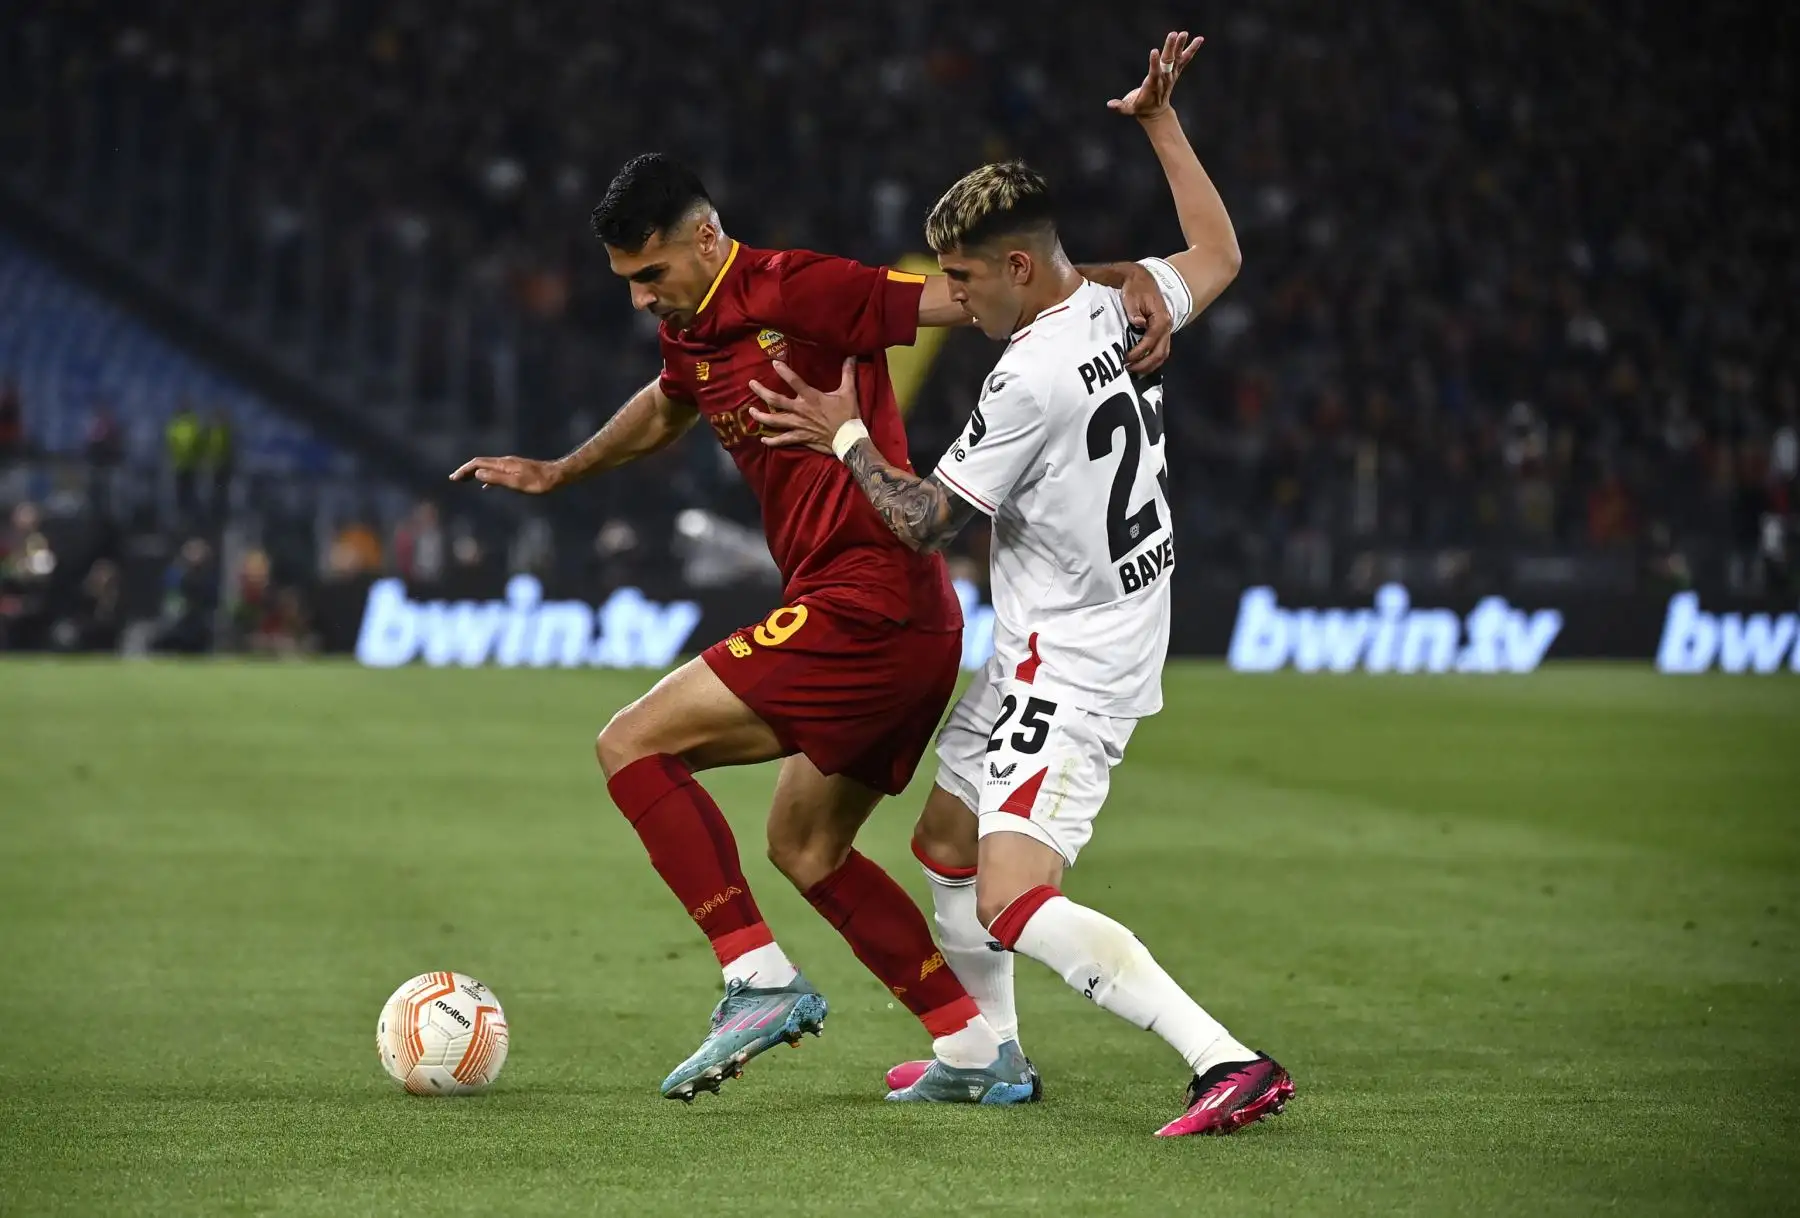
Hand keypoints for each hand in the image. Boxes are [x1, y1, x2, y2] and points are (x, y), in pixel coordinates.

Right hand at [448, 454, 562, 492]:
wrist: (558, 476)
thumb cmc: (539, 482)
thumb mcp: (517, 483)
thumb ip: (497, 478)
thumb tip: (478, 474)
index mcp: (504, 464)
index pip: (478, 463)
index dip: (465, 470)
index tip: (454, 478)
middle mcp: (505, 462)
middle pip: (481, 463)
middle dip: (466, 471)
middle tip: (454, 479)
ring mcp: (511, 465)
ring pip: (488, 468)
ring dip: (475, 473)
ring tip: (465, 481)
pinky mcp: (517, 470)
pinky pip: (496, 473)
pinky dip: (487, 478)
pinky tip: (485, 486)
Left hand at [747, 358, 861, 453]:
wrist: (849, 439)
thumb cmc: (848, 415)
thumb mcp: (848, 392)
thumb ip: (848, 373)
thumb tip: (852, 356)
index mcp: (811, 397)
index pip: (794, 381)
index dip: (783, 371)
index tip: (774, 363)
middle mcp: (801, 410)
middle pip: (776, 400)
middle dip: (762, 392)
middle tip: (751, 384)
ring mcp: (798, 425)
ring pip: (774, 420)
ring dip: (761, 416)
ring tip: (751, 411)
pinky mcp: (800, 437)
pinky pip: (783, 440)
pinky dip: (772, 440)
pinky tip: (763, 439)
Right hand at [1106, 30, 1202, 119]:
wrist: (1156, 113)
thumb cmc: (1140, 108)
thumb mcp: (1129, 109)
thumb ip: (1120, 107)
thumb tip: (1109, 105)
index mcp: (1152, 86)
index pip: (1154, 73)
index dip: (1154, 63)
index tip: (1154, 51)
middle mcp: (1164, 79)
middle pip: (1167, 62)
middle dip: (1170, 48)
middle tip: (1173, 34)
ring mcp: (1171, 75)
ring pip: (1176, 58)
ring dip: (1181, 45)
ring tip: (1184, 33)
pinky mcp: (1175, 72)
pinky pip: (1184, 59)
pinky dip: (1192, 49)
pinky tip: (1199, 39)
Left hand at [1118, 262, 1172, 374]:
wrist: (1143, 279)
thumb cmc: (1136, 287)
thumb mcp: (1132, 296)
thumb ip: (1134, 310)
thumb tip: (1138, 323)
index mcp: (1161, 318)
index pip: (1151, 340)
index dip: (1139, 351)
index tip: (1125, 358)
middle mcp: (1166, 327)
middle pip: (1160, 352)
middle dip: (1144, 364)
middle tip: (1128, 369)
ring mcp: (1165, 331)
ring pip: (1162, 354)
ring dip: (1149, 365)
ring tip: (1133, 371)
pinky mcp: (1161, 333)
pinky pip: (1160, 350)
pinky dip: (1151, 361)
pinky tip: (1140, 366)